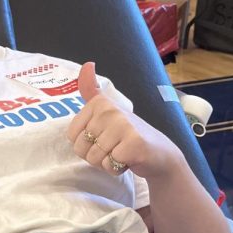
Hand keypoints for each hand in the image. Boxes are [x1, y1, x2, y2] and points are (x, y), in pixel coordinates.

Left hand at [67, 61, 181, 180]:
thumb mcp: (107, 110)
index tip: (103, 138)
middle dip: (95, 155)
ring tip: (121, 153)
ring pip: (94, 158)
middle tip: (114, 148)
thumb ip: (92, 90)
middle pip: (82, 148)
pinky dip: (117, 168)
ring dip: (106, 163)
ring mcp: (122, 126)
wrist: (160, 153)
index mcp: (100, 103)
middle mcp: (110, 110)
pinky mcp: (133, 144)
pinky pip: (109, 165)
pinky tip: (129, 160)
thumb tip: (86, 64)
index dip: (86, 144)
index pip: (72, 135)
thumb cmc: (128, 134)